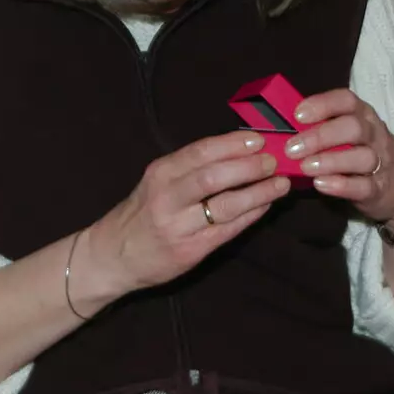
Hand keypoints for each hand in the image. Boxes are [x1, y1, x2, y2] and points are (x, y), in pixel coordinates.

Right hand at [79, 130, 290, 302]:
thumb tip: (239, 150)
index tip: (260, 138)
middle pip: (214, 176)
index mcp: (161, 172)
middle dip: (250, 166)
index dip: (233, 143)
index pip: (201, 151)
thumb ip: (191, 168)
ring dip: (258, 192)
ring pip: (225, 204)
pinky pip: (228, 229)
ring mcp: (178, 225)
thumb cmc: (142, 214)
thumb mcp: (157, 182)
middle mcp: (167, 196)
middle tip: (275, 161)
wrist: (113, 255)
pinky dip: (251, 215)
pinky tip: (265, 205)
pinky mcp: (189, 250)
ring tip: (280, 183)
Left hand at [284, 88, 393, 238]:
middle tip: (293, 147)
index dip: (323, 104)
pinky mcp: (380, 189)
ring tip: (305, 167)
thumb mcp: (349, 134)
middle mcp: (374, 135)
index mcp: (362, 116)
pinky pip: (364, 185)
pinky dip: (342, 185)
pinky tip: (321, 184)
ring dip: (331, 160)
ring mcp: (380, 162)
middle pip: (353, 128)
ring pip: (361, 157)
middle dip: (321, 136)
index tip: (298, 113)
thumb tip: (280, 126)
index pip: (347, 101)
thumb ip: (322, 127)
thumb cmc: (364, 153)